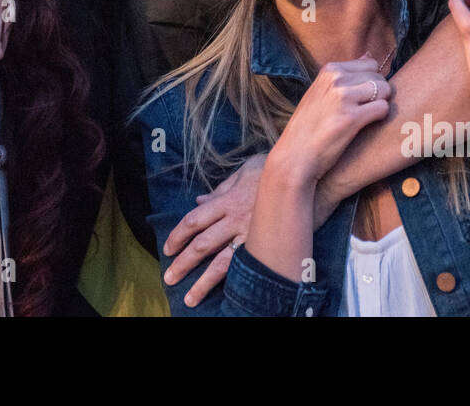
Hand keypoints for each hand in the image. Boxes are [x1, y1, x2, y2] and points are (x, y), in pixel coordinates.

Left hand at [162, 154, 265, 305]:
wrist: (302, 176)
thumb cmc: (271, 170)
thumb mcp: (242, 172)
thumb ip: (221, 189)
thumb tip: (200, 200)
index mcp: (226, 201)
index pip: (193, 221)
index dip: (178, 236)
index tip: (168, 250)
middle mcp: (235, 220)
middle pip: (202, 245)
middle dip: (184, 263)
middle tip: (169, 278)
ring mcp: (251, 235)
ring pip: (221, 263)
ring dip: (203, 282)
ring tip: (190, 298)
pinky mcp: (266, 245)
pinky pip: (245, 266)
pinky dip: (232, 280)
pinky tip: (224, 294)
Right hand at [269, 57, 391, 185]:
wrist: (295, 156)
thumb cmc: (309, 126)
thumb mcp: (321, 92)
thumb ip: (345, 74)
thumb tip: (370, 55)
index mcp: (329, 70)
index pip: (370, 64)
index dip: (371, 81)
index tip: (362, 97)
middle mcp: (336, 78)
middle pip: (379, 77)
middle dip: (379, 93)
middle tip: (364, 111)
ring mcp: (343, 96)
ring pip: (384, 90)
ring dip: (381, 105)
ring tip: (366, 118)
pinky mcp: (351, 117)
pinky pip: (383, 108)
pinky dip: (380, 118)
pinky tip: (366, 126)